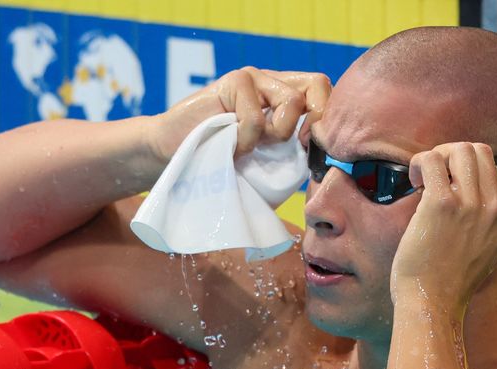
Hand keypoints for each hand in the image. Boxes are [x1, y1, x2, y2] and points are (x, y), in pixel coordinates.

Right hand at [147, 68, 331, 161]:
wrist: (170, 154)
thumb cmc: (218, 161)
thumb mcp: (263, 157)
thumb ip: (289, 150)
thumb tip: (323, 158)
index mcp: (283, 98)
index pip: (324, 93)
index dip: (326, 120)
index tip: (308, 151)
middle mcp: (271, 82)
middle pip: (318, 84)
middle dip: (312, 119)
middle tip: (290, 144)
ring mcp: (252, 79)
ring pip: (290, 102)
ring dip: (272, 135)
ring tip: (247, 147)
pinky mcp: (232, 81)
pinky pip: (256, 116)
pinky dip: (245, 140)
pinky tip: (228, 145)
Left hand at [390, 142, 496, 306]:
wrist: (432, 305)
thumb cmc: (447, 284)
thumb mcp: (487, 255)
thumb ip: (496, 228)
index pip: (492, 170)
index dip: (462, 170)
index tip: (442, 186)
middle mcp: (496, 209)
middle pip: (479, 152)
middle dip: (449, 155)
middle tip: (429, 177)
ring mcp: (472, 205)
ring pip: (459, 149)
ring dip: (435, 157)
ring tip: (421, 180)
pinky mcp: (443, 204)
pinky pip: (432, 160)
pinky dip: (419, 163)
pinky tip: (412, 182)